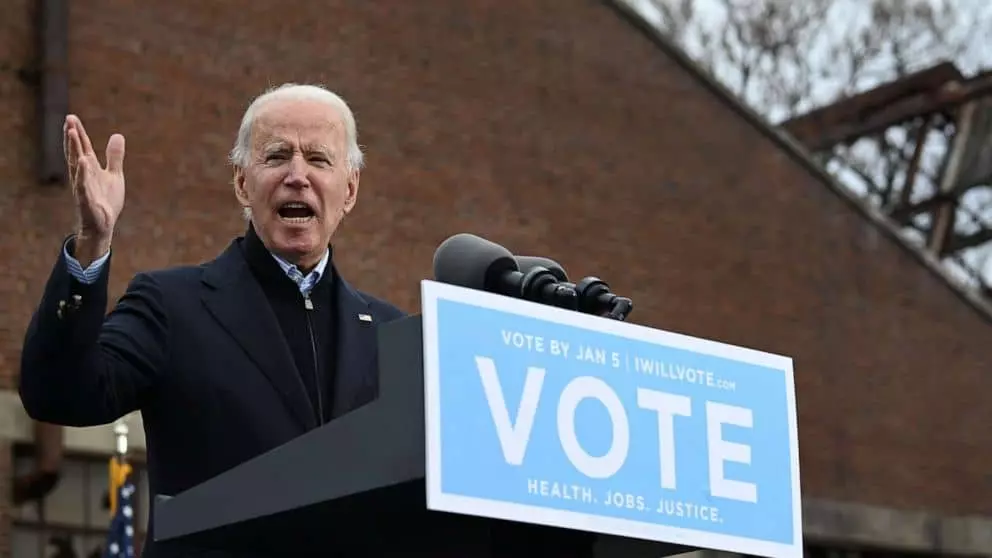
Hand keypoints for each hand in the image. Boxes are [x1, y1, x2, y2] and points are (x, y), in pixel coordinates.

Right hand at [65, 115, 125, 252]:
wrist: (103, 225)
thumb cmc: (105, 200)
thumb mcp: (114, 175)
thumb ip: (114, 156)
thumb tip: (117, 135)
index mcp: (90, 169)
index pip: (82, 147)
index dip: (78, 133)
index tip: (72, 117)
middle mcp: (84, 175)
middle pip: (76, 153)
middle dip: (73, 137)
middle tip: (69, 120)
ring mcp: (83, 187)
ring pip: (77, 166)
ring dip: (74, 150)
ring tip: (73, 134)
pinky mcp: (86, 200)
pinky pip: (83, 186)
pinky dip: (82, 174)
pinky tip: (83, 162)